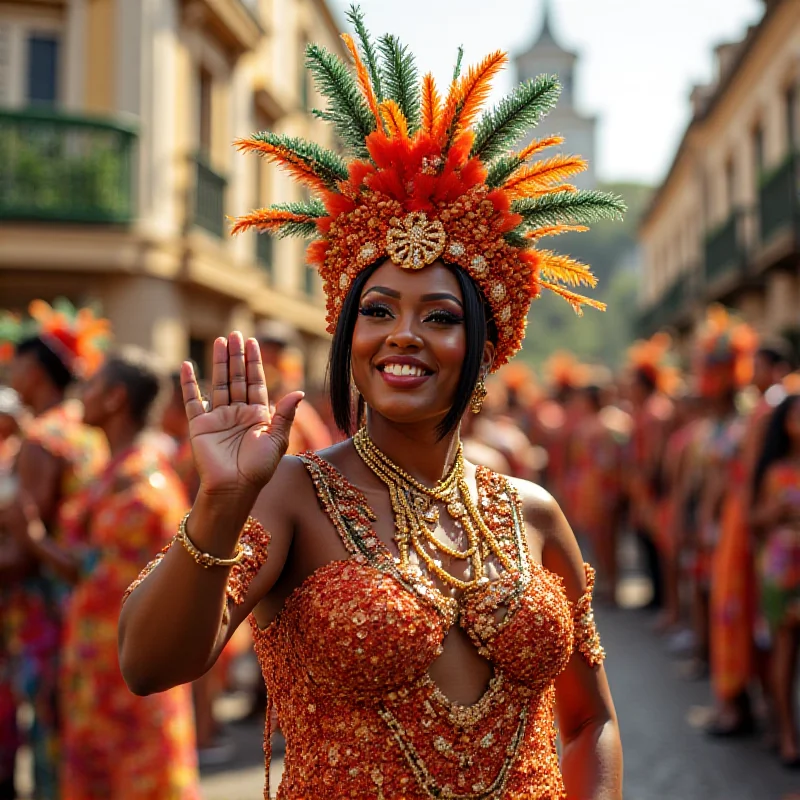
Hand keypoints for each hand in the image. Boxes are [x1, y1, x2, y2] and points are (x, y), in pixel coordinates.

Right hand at [182, 333, 302, 497]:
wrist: (234, 489)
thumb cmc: (258, 469)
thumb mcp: (276, 440)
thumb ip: (284, 415)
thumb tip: (298, 391)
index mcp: (258, 415)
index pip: (256, 382)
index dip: (254, 362)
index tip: (252, 342)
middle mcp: (238, 413)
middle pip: (237, 378)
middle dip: (237, 356)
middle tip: (235, 334)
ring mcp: (218, 418)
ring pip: (218, 383)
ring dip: (219, 363)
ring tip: (219, 341)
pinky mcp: (200, 426)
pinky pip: (193, 400)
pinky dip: (189, 384)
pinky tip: (186, 366)